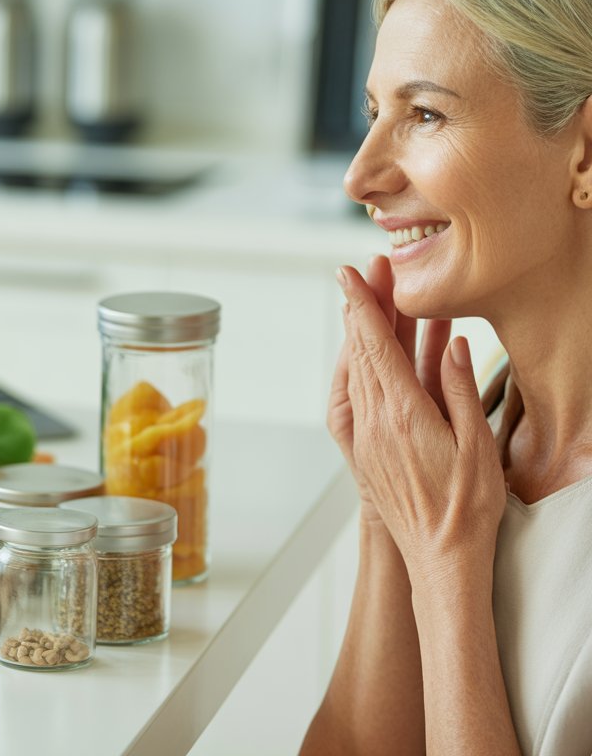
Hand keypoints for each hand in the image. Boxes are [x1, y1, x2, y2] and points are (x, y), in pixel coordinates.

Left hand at [328, 256, 453, 522]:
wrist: (438, 558)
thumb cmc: (466, 508)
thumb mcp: (476, 445)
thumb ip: (458, 390)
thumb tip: (450, 343)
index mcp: (402, 416)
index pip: (375, 347)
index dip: (363, 305)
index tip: (350, 273)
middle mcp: (374, 422)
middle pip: (363, 350)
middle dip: (364, 306)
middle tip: (368, 270)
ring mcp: (365, 435)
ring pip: (360, 369)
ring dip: (365, 332)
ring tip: (374, 297)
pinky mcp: (365, 447)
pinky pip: (361, 393)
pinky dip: (368, 363)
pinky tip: (378, 346)